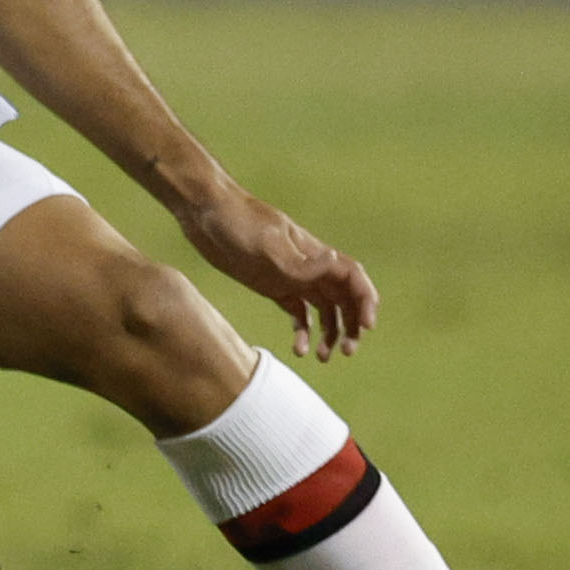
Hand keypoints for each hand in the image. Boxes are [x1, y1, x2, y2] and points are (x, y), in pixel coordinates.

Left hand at [175, 183, 376, 362]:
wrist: (203, 211)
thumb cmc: (237, 220)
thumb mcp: (266, 243)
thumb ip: (298, 261)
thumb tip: (334, 262)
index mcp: (313, 252)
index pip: (352, 278)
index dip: (365, 301)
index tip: (366, 326)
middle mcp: (308, 266)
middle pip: (344, 298)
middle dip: (352, 325)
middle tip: (346, 351)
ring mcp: (291, 277)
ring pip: (324, 309)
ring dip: (330, 333)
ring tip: (323, 358)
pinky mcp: (272, 286)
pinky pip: (297, 312)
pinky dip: (303, 331)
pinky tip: (298, 349)